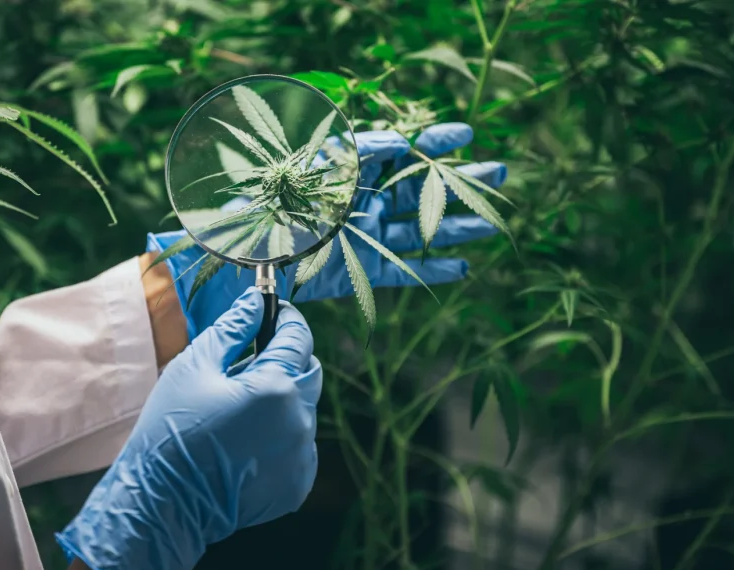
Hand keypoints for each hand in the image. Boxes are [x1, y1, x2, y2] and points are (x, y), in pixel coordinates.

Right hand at [56, 288, 320, 569]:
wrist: (165, 502)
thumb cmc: (172, 429)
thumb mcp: (195, 367)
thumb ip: (232, 329)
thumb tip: (256, 301)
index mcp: (275, 386)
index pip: (299, 337)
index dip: (287, 319)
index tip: (273, 312)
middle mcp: (299, 420)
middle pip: (309, 371)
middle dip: (287, 358)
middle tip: (251, 361)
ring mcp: (302, 455)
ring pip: (305, 409)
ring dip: (283, 399)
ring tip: (240, 410)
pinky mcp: (298, 482)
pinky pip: (301, 444)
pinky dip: (282, 435)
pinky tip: (247, 442)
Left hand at [146, 122, 506, 339]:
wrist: (234, 252)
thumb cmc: (266, 201)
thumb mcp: (311, 167)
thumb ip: (355, 153)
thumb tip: (401, 143)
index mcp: (349, 170)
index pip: (400, 152)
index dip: (433, 143)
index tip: (466, 135)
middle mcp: (361, 201)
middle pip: (420, 190)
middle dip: (458, 182)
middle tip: (498, 172)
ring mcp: (362, 236)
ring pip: (419, 229)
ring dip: (455, 225)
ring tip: (490, 222)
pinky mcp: (357, 271)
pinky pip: (402, 269)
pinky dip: (432, 269)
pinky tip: (463, 266)